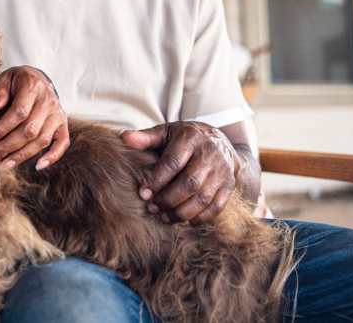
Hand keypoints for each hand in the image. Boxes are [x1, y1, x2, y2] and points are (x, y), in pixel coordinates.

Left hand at [0, 66, 68, 170]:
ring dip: (23, 155)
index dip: (4, 127)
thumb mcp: (6, 78)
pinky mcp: (63, 125)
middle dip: (9, 145)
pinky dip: (52, 156)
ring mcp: (58, 114)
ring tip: (4, 163)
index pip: (19, 112)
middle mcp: (48, 102)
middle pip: (30, 130)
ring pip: (42, 140)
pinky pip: (62, 143)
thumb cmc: (17, 81)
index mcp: (33, 87)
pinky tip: (38, 166)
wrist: (39, 79)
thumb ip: (0, 90)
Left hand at [121, 121, 241, 223]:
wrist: (219, 141)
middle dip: (168, 199)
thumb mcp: (166, 132)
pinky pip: (216, 206)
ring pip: (203, 198)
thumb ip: (146, 137)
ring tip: (164, 217)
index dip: (156, 180)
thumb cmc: (184, 138)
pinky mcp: (229, 186)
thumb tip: (123, 137)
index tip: (143, 193)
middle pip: (189, 183)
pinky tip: (184, 220)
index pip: (172, 163)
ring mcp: (222, 171)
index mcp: (190, 138)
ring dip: (182, 212)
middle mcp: (209, 154)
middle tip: (152, 208)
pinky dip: (200, 217)